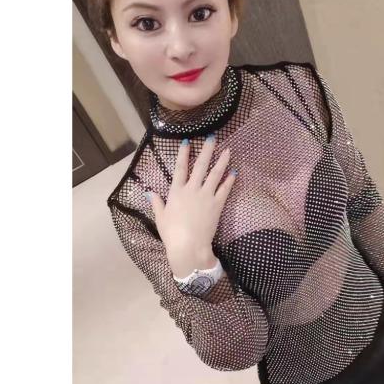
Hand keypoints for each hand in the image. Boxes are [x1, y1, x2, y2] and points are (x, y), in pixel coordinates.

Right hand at [145, 136, 236, 267]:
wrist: (188, 246)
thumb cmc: (172, 233)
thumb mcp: (160, 217)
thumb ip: (156, 203)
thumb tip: (149, 192)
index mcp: (176, 191)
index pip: (180, 168)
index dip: (183, 154)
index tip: (186, 141)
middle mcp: (192, 190)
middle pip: (200, 165)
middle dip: (206, 150)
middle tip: (212, 137)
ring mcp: (206, 196)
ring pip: (215, 174)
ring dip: (222, 161)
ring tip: (228, 150)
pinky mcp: (217, 205)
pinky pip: (225, 189)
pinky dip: (230, 180)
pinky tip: (234, 172)